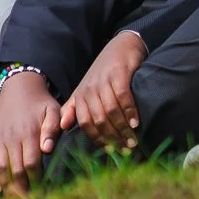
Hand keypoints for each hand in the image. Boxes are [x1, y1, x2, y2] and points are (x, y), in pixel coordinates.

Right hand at [0, 71, 60, 196]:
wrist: (19, 89)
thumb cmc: (40, 103)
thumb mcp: (53, 110)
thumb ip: (52, 129)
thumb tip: (47, 149)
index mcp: (29, 133)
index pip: (31, 163)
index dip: (36, 179)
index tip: (42, 190)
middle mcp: (12, 138)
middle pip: (15, 170)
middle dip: (22, 188)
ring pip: (1, 168)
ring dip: (7, 186)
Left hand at [60, 32, 146, 149]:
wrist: (121, 46)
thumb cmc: (104, 73)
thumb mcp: (86, 90)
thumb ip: (74, 108)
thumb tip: (62, 126)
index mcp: (80, 96)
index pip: (85, 123)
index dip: (97, 139)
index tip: (110, 151)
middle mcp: (89, 90)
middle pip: (98, 120)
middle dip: (112, 138)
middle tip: (126, 150)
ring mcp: (103, 82)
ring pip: (110, 111)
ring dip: (122, 128)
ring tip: (133, 141)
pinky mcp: (118, 74)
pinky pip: (123, 97)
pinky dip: (130, 111)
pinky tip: (136, 122)